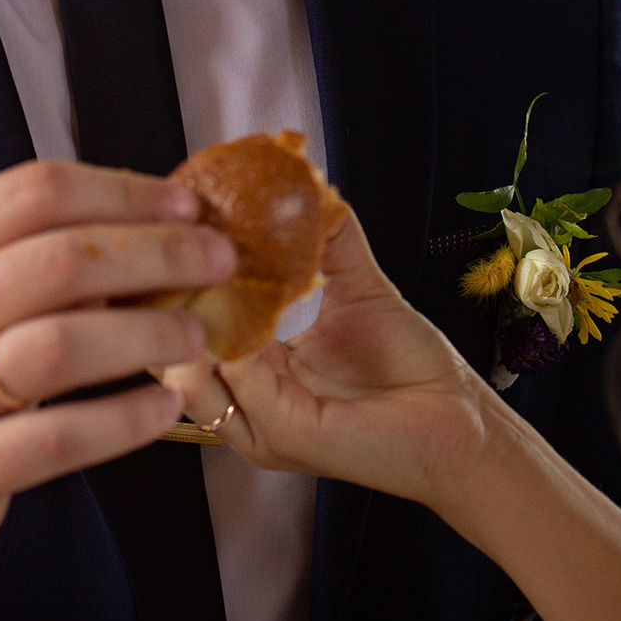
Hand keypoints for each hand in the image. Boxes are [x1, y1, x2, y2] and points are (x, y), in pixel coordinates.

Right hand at [0, 159, 236, 566]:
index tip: (184, 203)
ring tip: (197, 335)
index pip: (33, 193)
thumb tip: (155, 218)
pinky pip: (61, 437)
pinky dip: (124, 421)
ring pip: (63, 344)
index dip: (121, 190)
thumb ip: (28, 255)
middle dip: (159, 253)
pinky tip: (164, 406)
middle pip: (63, 261)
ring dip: (148, 334)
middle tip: (217, 260)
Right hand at [162, 208, 492, 510]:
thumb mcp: (360, 288)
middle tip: (172, 249)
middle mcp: (248, 405)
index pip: (191, 333)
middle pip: (172, 362)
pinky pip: (243, 389)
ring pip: (191, 381)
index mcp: (256, 374)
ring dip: (191, 325)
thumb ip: (330, 238)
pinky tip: (246, 308)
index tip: (174, 235)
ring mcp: (262, 425)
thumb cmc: (411, 366)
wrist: (457, 416)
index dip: (176, 289)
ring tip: (198, 273)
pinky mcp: (289, 435)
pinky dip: (237, 347)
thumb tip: (308, 185)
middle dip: (164, 307)